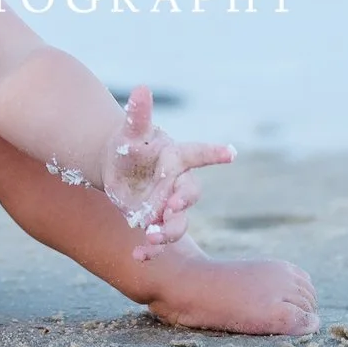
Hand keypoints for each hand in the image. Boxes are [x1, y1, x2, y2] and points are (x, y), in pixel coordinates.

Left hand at [101, 86, 234, 260]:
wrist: (116, 169)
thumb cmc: (129, 145)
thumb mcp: (130, 131)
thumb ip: (137, 115)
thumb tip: (141, 89)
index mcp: (175, 157)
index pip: (198, 153)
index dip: (214, 153)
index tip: (231, 152)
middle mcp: (177, 183)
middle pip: (190, 194)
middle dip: (182, 201)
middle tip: (170, 207)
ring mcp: (168, 206)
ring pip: (178, 222)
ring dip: (167, 231)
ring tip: (151, 236)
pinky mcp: (155, 222)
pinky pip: (158, 241)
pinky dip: (150, 251)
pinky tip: (137, 257)